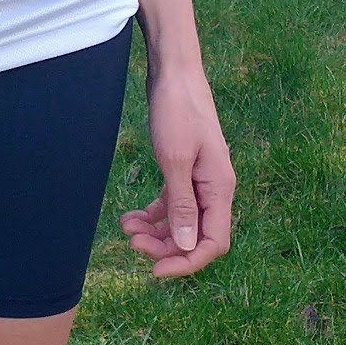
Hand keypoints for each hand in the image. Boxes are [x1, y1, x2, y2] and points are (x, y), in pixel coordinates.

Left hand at [119, 59, 233, 278]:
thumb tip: (187, 246)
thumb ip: (182, 204)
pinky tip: (130, 216)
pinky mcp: (184, 172)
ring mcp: (199, 181)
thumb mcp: (176, 161)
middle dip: (164, 246)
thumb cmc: (178, 112)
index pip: (213, 243)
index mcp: (220, 189)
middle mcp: (214, 189)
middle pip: (195, 236)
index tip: (154, 270)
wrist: (175, 74)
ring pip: (181, 223)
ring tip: (125, 227)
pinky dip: (152, 214)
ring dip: (155, 232)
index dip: (186, 262)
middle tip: (131, 241)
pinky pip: (172, 205)